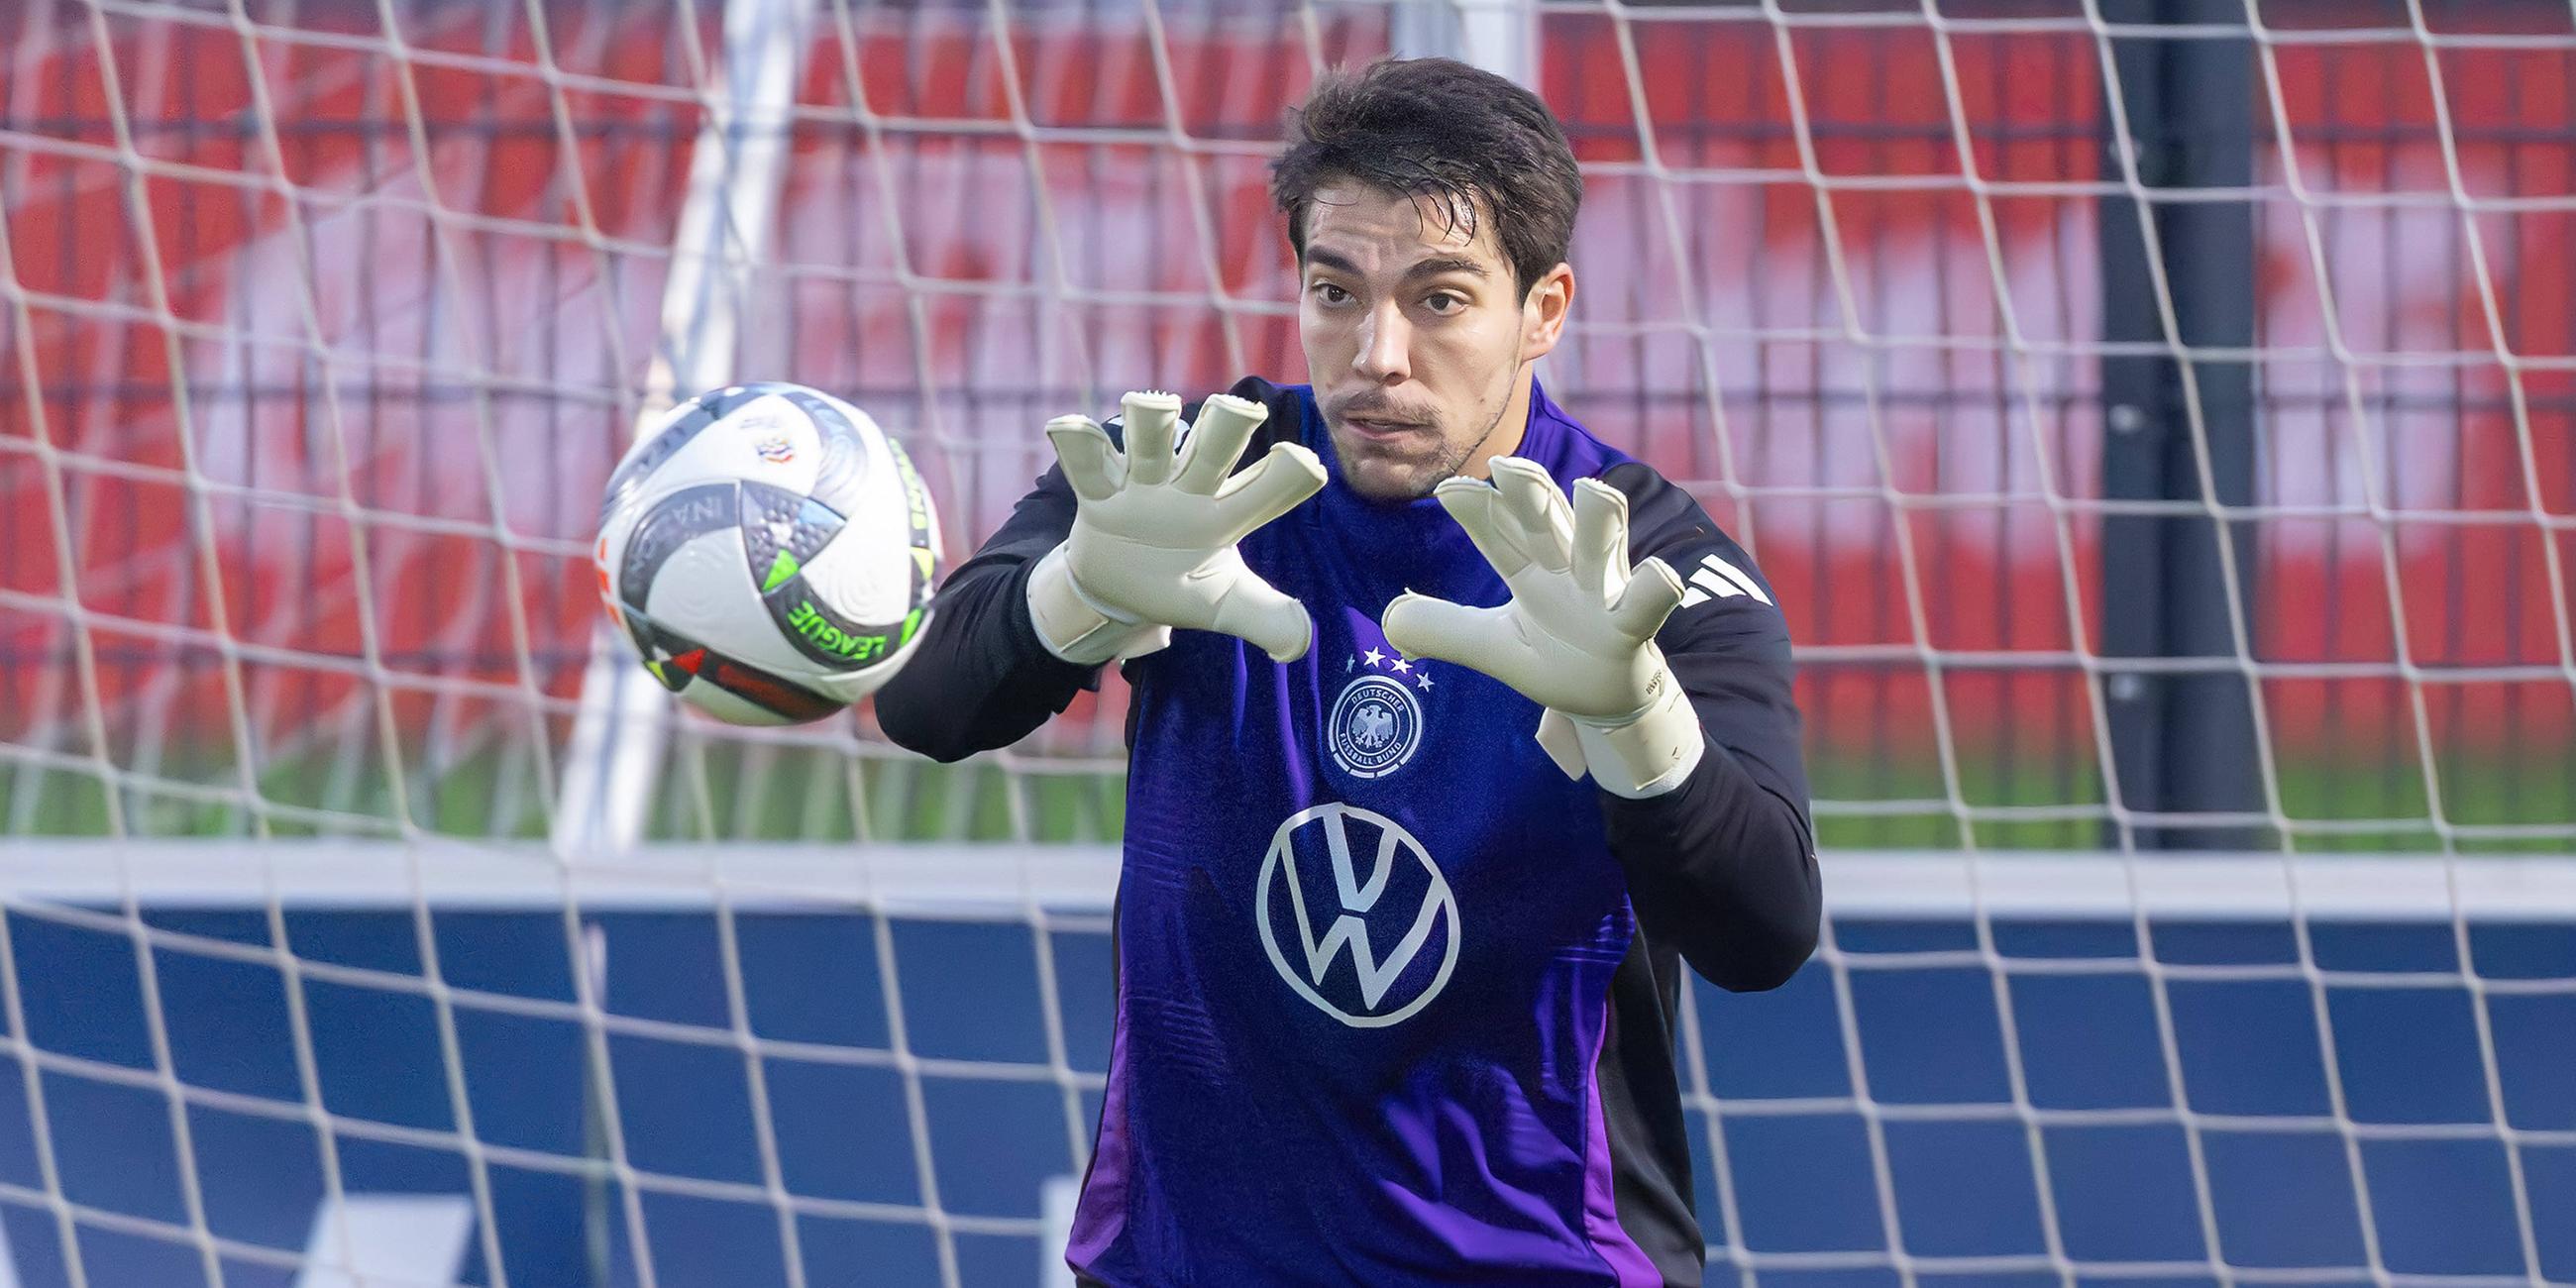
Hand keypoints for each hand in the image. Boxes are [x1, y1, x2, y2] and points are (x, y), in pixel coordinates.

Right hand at [1028, 391, 1326, 664]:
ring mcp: (1144, 484)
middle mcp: (1191, 488)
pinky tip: (1068, 428)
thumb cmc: (1180, 583)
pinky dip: (1078, 445)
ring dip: (1152, 423)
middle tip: (1243, 411)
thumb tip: (1299, 644)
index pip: (1268, 489)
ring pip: (1151, 444)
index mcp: (1228, 514)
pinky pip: (1088, 465)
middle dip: (1227, 427)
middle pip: (1214, 448)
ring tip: (1152, 405)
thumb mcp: (1225, 606)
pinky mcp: (1099, 492)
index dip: (1287, 476)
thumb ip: (1266, 618)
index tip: (1306, 465)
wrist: (1118, 588)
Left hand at [1382, 457, 1704, 797]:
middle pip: (1546, 523)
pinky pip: (1644, 604)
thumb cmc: (1554, 658)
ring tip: (1592, 490)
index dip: (1475, 509)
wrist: (1608, 698)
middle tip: (1508, 464)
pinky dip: (1653, 589)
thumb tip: (1390, 619)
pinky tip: (1659, 575)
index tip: (1447, 489)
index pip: (1497, 532)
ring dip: (1597, 519)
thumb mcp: (1491, 646)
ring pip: (1599, 548)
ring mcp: (1602, 593)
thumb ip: (1444, 629)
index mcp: (1530, 568)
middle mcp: (1566, 568)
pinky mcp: (1632, 625)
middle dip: (1530, 492)